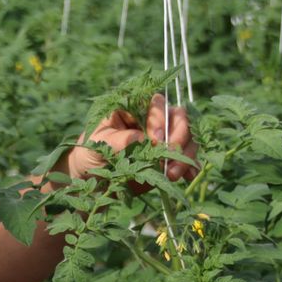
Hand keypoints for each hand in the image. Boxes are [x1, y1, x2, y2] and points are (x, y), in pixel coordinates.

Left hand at [64, 94, 198, 185]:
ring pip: (187, 137)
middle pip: (178, 117)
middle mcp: (153, 120)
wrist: (92, 177)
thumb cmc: (91, 152)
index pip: (156, 104)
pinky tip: (189, 176)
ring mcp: (164, 138)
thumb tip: (140, 138)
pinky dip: (191, 166)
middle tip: (170, 156)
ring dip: (185, 155)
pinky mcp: (168, 158)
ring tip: (172, 174)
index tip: (156, 141)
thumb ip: (116, 139)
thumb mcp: (97, 144)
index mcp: (134, 108)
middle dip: (178, 137)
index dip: (160, 120)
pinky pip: (187, 158)